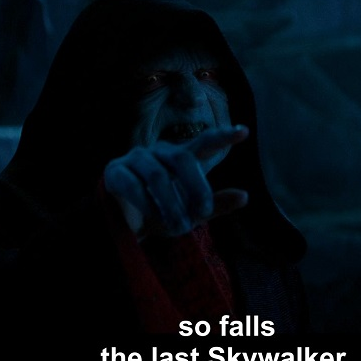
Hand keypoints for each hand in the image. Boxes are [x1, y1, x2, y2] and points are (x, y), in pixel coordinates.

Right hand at [103, 125, 249, 237]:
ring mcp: (136, 159)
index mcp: (182, 158)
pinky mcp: (115, 171)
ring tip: (180, 226)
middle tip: (203, 211)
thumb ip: (215, 205)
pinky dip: (148, 204)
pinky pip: (134, 185)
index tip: (244, 132)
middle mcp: (160, 152)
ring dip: (171, 204)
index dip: (222, 136)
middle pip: (183, 159)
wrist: (124, 229)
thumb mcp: (191, 214)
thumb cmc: (161, 215)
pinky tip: (155, 218)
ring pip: (158, 175)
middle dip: (196, 186)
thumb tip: (245, 196)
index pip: (204, 143)